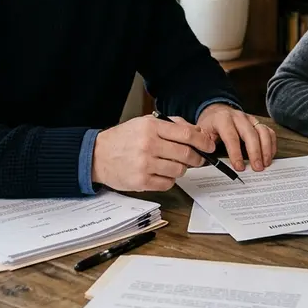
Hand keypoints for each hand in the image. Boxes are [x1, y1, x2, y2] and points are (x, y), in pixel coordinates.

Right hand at [91, 114, 214, 191]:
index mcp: (151, 127)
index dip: (203, 141)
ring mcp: (144, 165)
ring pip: (179, 171)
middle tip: (198, 159)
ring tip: (173, 165)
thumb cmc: (123, 139)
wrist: (97, 155)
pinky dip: (169, 180)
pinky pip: (168, 184)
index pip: (187, 134)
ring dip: (181, 169)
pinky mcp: (141, 182)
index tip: (209, 146)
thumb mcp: (145, 123)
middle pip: (186, 154)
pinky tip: (161, 173)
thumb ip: (172, 125)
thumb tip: (197, 132)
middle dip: (197, 158)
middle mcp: (148, 145)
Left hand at [196, 103, 276, 171]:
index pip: (231, 136)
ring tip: (265, 164)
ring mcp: (249, 118)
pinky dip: (271, 144)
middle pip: (250, 134)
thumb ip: (203, 146)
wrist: (215, 111)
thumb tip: (206, 160)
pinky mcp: (257, 122)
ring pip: (263, 131)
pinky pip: (268, 131)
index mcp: (222, 119)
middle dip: (255, 152)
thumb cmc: (209, 125)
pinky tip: (269, 156)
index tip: (239, 167)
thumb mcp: (201, 134)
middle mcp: (238, 117)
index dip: (236, 153)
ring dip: (266, 149)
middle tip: (257, 168)